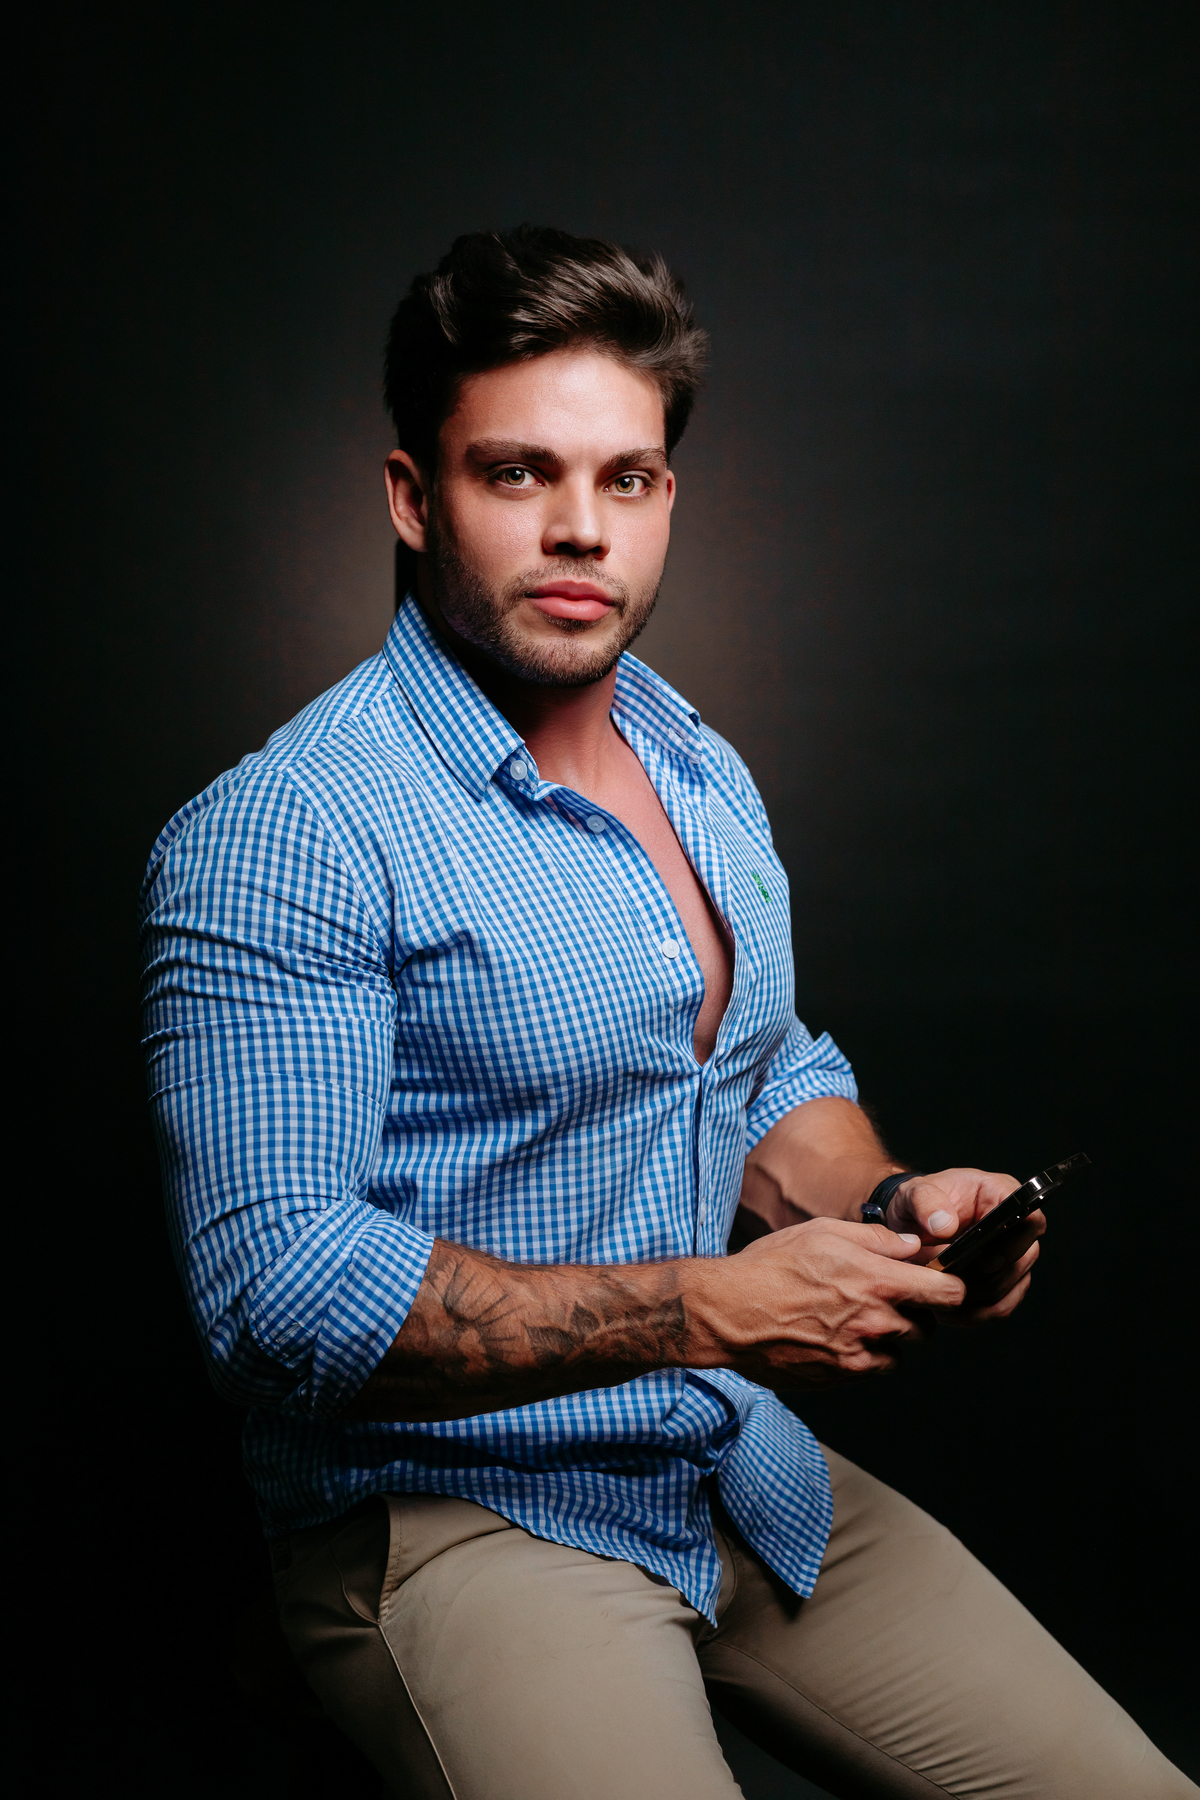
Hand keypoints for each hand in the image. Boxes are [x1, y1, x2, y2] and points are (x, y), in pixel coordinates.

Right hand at [705, 1217, 965, 1388]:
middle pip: (927, 1327)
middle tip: (883, 1298)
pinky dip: (864, 1357)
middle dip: (913, 1314)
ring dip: (888, 1339)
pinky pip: (871, 1370)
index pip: (948, 1293)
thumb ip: (877, 1239)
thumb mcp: (823, 1232)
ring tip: (853, 1319)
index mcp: (877, 1282)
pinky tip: (835, 1337)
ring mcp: (859, 1356)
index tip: (940, 1284)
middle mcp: (875, 1322)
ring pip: (899, 1352)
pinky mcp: (840, 1378)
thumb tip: (912, 1245)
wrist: (728, 1313)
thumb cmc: (770, 1266)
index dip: (950, 1288)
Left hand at [886, 1169, 1043, 1323]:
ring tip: (945, 1301)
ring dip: (980, 1301)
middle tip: (954, 1286)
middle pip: (1024, 1260)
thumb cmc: (917, 1203)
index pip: (1029, 1218)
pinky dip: (975, 1315)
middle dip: (990, 1280)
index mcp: (1000, 1194)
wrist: (907, 1224)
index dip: (1015, 1244)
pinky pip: (999, 1307)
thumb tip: (946, 1226)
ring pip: (1012, 1289)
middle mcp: (1013, 1226)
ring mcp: (1010, 1256)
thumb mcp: (912, 1194)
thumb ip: (924, 1202)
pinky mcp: (1000, 1281)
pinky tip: (948, 1312)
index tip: (985, 1262)